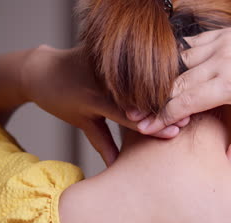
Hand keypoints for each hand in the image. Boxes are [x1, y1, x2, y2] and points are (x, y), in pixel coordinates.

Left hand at [22, 45, 181, 165]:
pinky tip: (172, 81)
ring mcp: (102, 59)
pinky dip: (152, 71)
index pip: (128, 116)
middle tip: (188, 117)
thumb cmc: (62, 100)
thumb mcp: (82, 123)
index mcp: (91, 98)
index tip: (175, 133)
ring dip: (164, 89)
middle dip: (165, 107)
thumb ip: (102, 143)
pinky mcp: (105, 47)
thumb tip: (117, 166)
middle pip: (139, 95)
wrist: (41, 69)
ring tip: (185, 100)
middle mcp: (99, 78)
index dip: (153, 125)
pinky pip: (132, 61)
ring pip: (139, 76)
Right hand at [130, 27, 230, 169]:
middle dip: (156, 100)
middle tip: (139, 113)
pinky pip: (189, 44)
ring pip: (179, 61)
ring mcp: (221, 43)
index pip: (185, 101)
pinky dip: (178, 59)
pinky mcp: (221, 32)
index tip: (146, 127)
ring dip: (165, 79)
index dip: (163, 116)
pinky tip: (171, 72)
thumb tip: (228, 170)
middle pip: (176, 81)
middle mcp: (222, 60)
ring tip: (152, 95)